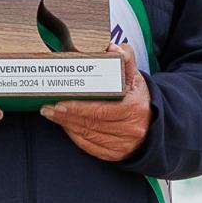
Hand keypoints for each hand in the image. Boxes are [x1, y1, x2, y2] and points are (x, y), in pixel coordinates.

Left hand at [41, 46, 149, 162]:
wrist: (154, 121)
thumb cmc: (137, 96)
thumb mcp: (134, 76)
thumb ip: (125, 58)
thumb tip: (113, 47)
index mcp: (134, 109)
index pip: (101, 111)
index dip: (78, 108)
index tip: (59, 102)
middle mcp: (130, 130)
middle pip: (92, 124)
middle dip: (66, 116)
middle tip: (47, 107)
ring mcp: (124, 145)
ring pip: (89, 137)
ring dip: (67, 125)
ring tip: (50, 113)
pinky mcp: (117, 155)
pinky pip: (91, 147)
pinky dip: (76, 136)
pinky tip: (64, 125)